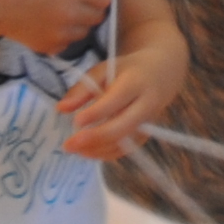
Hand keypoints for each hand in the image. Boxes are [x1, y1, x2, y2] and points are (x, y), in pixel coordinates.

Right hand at [0, 0, 110, 56]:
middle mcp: (71, 15)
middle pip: (98, 15)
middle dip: (91, 4)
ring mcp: (59, 34)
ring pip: (84, 31)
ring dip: (79, 20)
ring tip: (60, 8)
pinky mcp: (47, 47)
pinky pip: (67, 43)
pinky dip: (64, 35)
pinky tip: (49, 22)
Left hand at [54, 25, 183, 158]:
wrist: (162, 73)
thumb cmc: (127, 70)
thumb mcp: (104, 70)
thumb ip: (82, 88)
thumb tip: (61, 109)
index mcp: (135, 82)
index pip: (116, 100)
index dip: (97, 112)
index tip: (76, 121)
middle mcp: (146, 104)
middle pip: (123, 126)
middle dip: (96, 137)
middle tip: (69, 145)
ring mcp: (148, 122)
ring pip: (124, 142)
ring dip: (97, 149)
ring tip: (74, 149)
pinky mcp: (146, 134)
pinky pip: (126, 149)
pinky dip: (106, 153)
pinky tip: (87, 151)